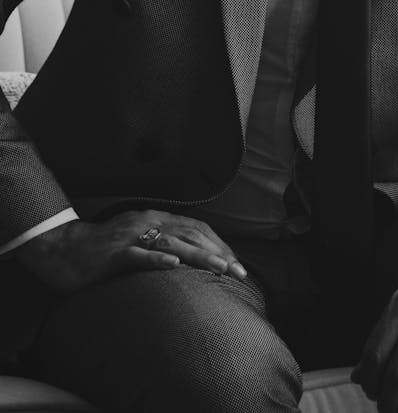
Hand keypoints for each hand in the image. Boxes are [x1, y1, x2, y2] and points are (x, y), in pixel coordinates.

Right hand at [15, 210, 247, 294]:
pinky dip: (157, 259)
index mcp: (155, 219)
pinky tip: (173, 264)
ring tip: (221, 267)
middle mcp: (147, 223)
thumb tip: (189, 257)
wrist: (62, 249)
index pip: (196, 228)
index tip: (237, 262)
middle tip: (240, 272)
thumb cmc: (103, 250)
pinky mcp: (113, 254)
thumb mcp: (137, 241)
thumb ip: (161, 243)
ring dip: (199, 256)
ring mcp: (130, 237)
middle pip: (190, 234)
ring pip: (171, 243)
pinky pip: (138, 256)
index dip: (219, 243)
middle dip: (218, 253)